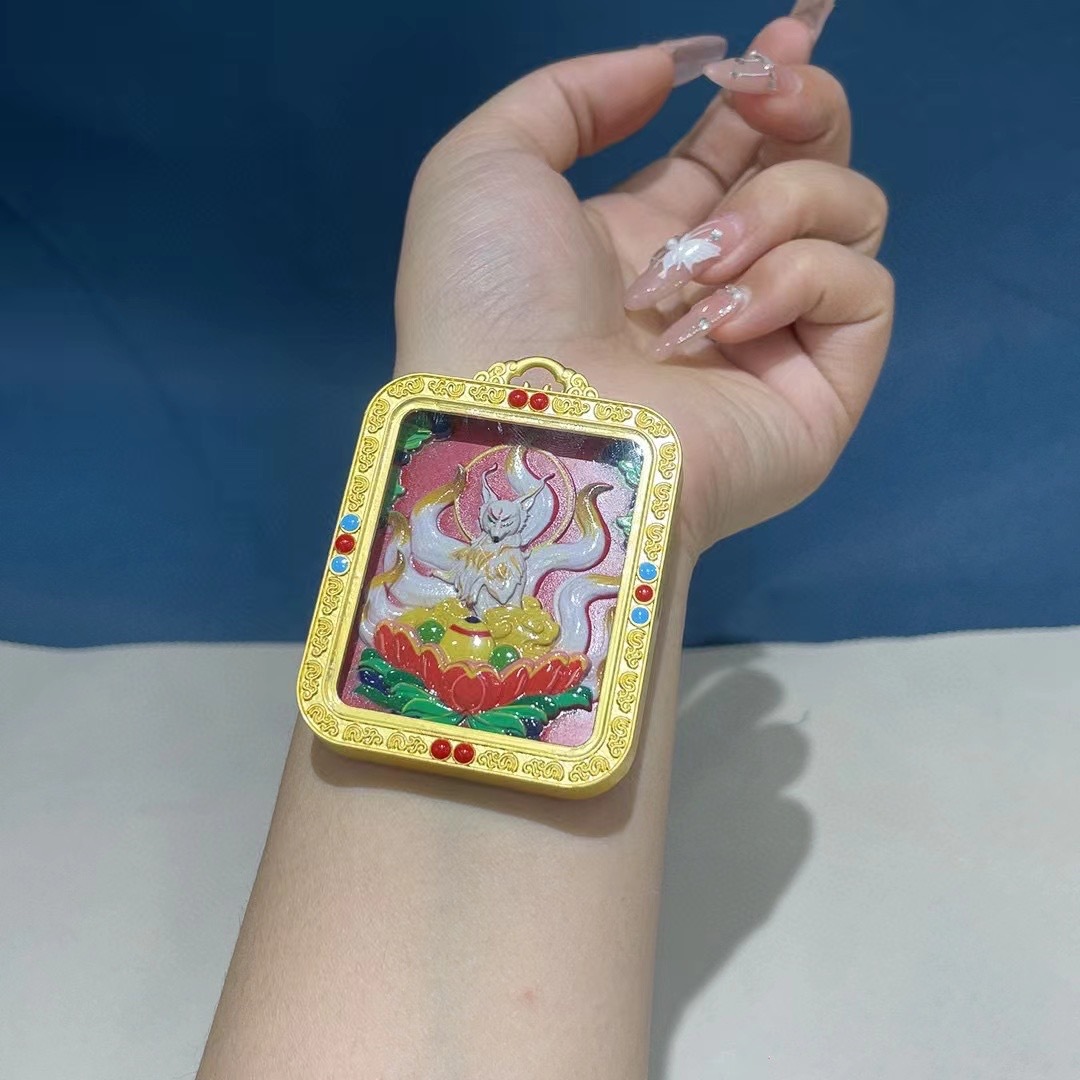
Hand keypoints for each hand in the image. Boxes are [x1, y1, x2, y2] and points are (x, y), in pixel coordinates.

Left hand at [395, 1, 891, 556]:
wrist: (519, 427)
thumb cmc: (488, 299)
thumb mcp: (488, 164)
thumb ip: (572, 94)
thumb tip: (673, 68)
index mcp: (641, 240)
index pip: (734, 153)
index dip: (765, 91)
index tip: (780, 39)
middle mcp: (713, 287)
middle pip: (809, 172)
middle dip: (806, 110)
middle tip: (777, 90)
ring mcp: (769, 344)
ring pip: (848, 217)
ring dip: (774, 207)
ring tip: (696, 260)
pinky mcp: (818, 394)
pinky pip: (861, 291)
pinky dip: (795, 281)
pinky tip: (718, 323)